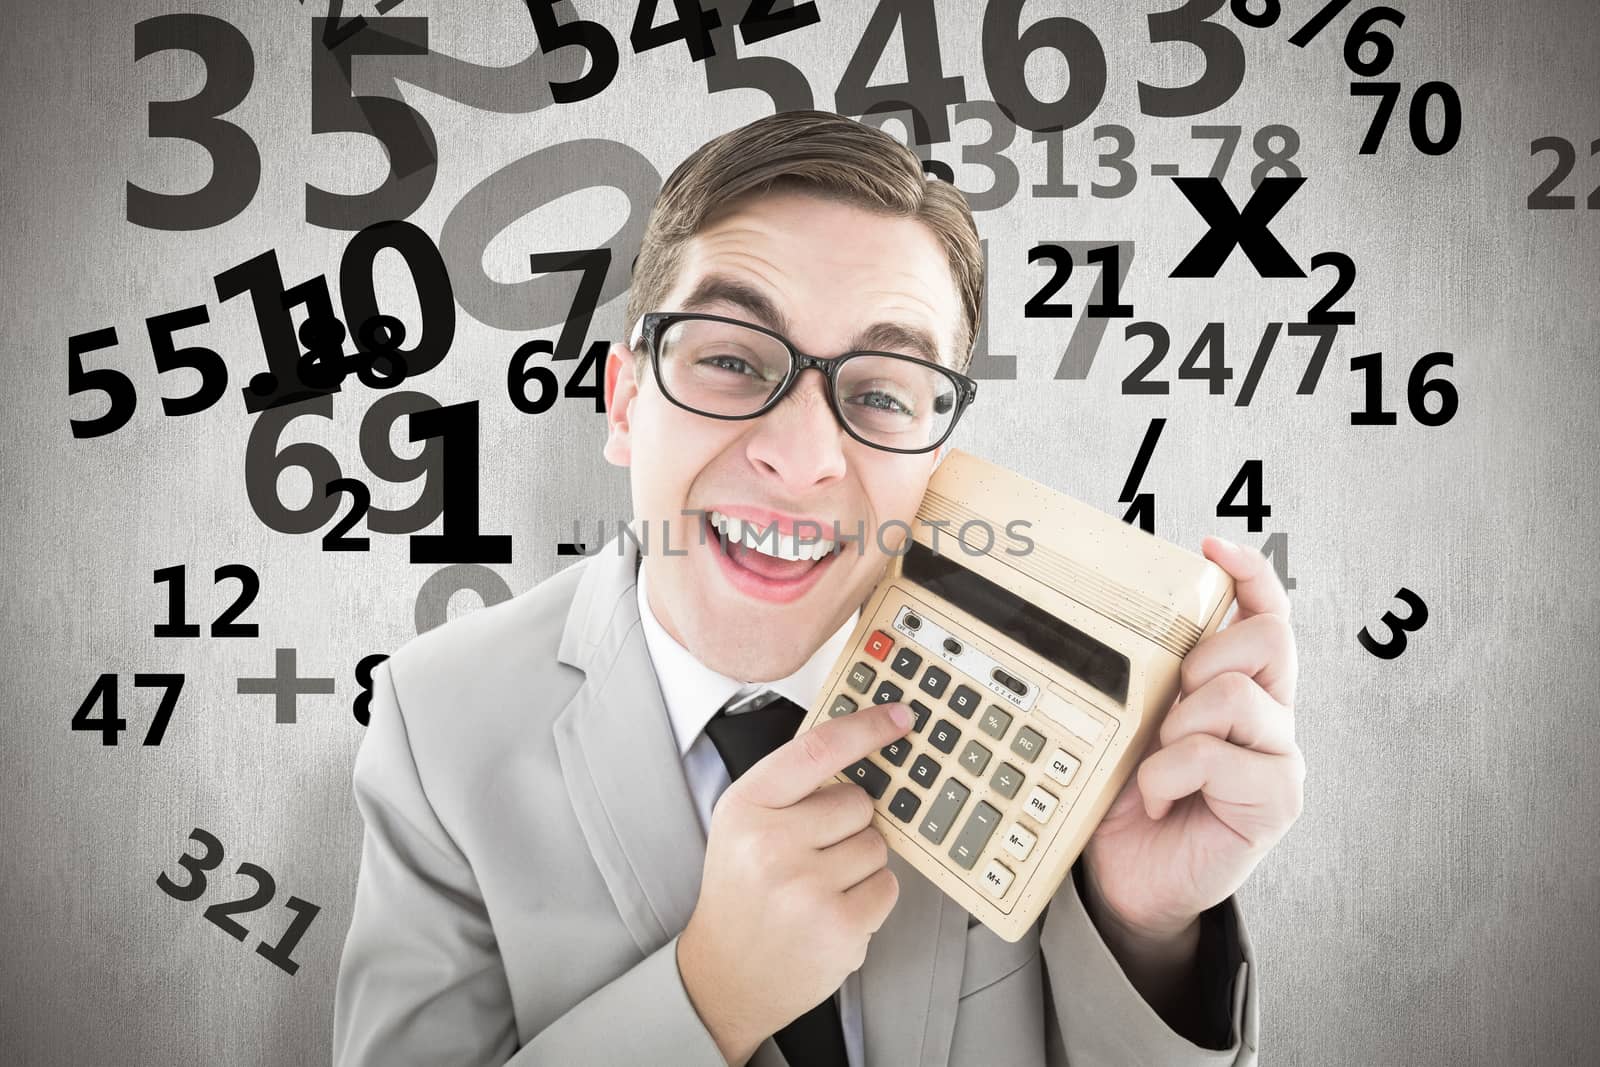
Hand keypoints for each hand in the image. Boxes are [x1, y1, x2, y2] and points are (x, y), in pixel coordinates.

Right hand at [678, 701, 912, 1066]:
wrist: (724, 974)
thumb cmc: (741, 891)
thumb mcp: (744, 824)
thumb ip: (792, 787)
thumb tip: (863, 749)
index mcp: (747, 806)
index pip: (817, 749)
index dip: (866, 728)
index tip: (899, 718)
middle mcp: (771, 843)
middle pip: (859, 802)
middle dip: (849, 825)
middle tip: (813, 854)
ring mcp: (806, 887)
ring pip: (877, 846)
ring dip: (859, 865)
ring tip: (818, 887)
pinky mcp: (838, 926)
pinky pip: (887, 886)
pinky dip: (869, 899)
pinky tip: (832, 911)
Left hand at [1081, 536, 1304, 943]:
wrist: (1129, 879)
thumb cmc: (1133, 800)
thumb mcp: (1132, 724)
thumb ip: (1152, 680)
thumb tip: (1135, 622)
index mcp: (1243, 688)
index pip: (1269, 615)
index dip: (1251, 574)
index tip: (1211, 545)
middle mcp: (1271, 717)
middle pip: (1267, 639)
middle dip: (1204, 656)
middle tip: (1168, 705)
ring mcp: (1279, 758)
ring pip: (1237, 695)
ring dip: (1178, 725)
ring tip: (1156, 763)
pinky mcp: (1277, 800)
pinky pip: (1217, 754)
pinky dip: (1170, 773)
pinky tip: (1159, 798)